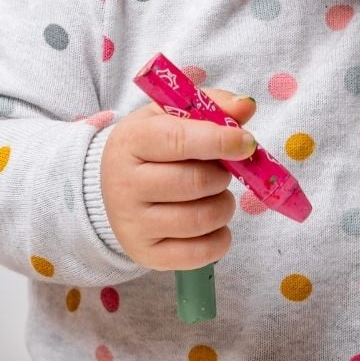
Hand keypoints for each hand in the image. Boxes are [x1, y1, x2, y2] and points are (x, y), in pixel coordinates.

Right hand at [100, 88, 256, 269]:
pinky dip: (220, 239)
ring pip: (201, 219)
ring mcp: (133, 224)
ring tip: (216, 195)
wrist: (113, 185)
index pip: (180, 141)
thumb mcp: (173, 115)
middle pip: (195, 183)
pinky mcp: (146, 254)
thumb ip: (212, 106)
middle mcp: (126, 184)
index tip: (246, 143)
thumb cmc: (152, 145)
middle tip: (221, 172)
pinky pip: (200, 254)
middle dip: (222, 176)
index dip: (220, 141)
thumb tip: (246, 107)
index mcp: (132, 140)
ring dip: (223, 205)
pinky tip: (214, 224)